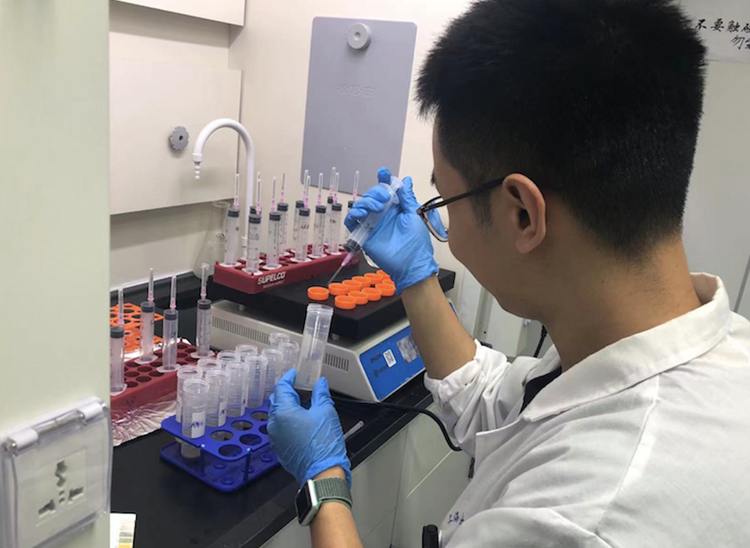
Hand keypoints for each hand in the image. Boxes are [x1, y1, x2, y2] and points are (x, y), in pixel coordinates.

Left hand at [268, 370, 351, 486]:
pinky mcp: (280, 449)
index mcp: (283, 412)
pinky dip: (287, 421)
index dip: (288, 378)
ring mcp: (275, 438)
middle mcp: (274, 424)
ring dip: (286, 406)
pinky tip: (300, 420)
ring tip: (300, 402)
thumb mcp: (325, 411)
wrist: (322, 473)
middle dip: (285, 391)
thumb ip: (320, 394)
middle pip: (276, 401)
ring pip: (277, 416)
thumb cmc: (323, 444)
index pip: (281, 387)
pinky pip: (280, 429)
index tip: (294, 373)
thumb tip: (320, 383)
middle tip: (297, 385)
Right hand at [344, 168, 438, 292]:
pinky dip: (353, 214)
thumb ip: (407, 197)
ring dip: (366, 201)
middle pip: (372, 195)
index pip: (386, 190)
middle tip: (385, 198)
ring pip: (361, 205)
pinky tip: (362, 213)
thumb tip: (406, 180)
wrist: (411, 263)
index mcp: (395, 208)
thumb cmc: (416, 243)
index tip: (383, 172)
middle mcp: (382, 214)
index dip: (384, 180)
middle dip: (376, 191)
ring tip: (376, 207)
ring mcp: (372, 223)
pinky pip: (352, 221)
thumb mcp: (413, 215)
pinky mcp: (364, 234)